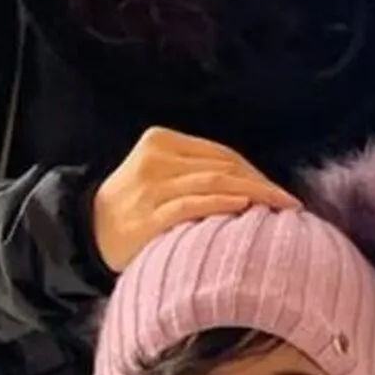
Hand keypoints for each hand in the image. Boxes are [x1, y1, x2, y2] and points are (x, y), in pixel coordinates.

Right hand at [92, 128, 299, 272]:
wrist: (84, 233)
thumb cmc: (134, 207)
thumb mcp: (159, 175)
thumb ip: (197, 173)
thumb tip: (256, 186)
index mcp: (160, 141)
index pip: (221, 153)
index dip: (255, 171)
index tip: (280, 191)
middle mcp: (155, 159)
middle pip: (222, 167)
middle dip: (262, 184)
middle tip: (290, 203)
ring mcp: (149, 187)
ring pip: (213, 182)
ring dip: (253, 194)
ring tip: (279, 208)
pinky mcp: (147, 216)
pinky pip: (192, 206)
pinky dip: (221, 204)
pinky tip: (244, 208)